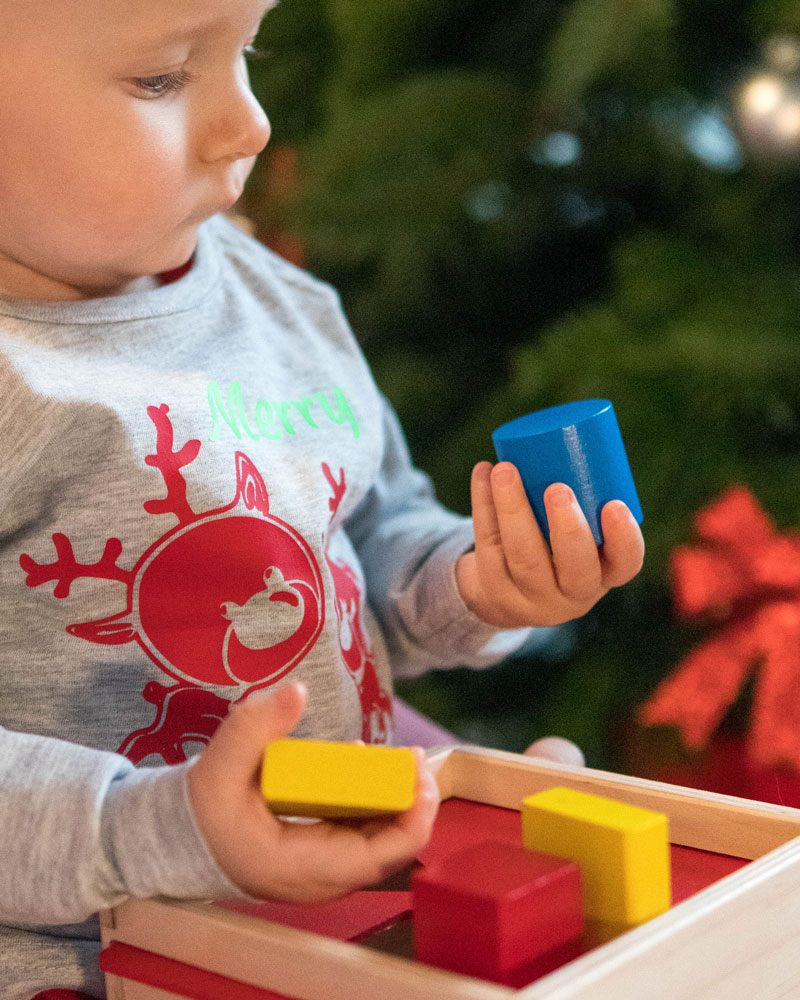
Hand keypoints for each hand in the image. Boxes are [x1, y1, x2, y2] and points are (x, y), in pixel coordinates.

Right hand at [188, 682, 439, 902]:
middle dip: (410, 805)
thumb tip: (297, 691)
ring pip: (376, 845)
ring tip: (404, 761)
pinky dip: (375, 806)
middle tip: (417, 760)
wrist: (178, 838)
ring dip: (396, 804)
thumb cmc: (200, 808)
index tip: (421, 779)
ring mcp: (319, 874)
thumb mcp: (220, 763)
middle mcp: (316, 881)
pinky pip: (360, 837)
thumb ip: (256, 726)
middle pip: (385, 852)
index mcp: (296, 868)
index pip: (374, 858)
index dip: (410, 822)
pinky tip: (373, 771)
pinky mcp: (318, 859)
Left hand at [455, 461, 643, 627]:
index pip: (625, 562)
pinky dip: (483, 506)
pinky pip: (489, 546)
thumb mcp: (583, 539)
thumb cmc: (560, 551)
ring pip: (523, 556)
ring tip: (505, 470)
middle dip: (567, 528)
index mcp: (605, 573)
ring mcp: (533, 595)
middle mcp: (573, 593)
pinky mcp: (496, 587)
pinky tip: (482, 474)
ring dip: (513, 509)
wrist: (514, 596)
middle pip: (574, 566)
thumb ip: (587, 499)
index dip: (624, 537)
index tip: (613, 504)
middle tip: (558, 488)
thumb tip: (576, 429)